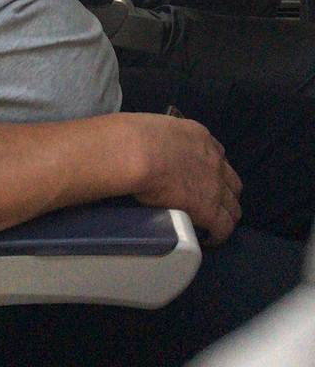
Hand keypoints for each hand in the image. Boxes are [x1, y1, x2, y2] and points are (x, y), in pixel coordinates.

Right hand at [130, 113, 241, 245]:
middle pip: (231, 183)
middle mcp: (213, 159)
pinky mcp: (210, 209)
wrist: (139, 153)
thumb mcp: (156, 127)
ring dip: (224, 214)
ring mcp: (215, 185)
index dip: (212, 170)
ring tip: (211, 225)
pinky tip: (209, 239)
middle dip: (225, 193)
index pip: (217, 155)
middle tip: (211, 203)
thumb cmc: (134, 137)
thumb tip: (151, 146)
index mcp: (200, 137)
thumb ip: (163, 138)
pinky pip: (224, 227)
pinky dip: (218, 234)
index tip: (203, 178)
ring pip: (232, 206)